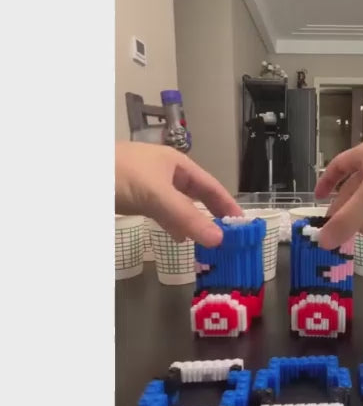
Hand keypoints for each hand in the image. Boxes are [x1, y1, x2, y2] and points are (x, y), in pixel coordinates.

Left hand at [115, 142, 241, 246]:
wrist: (78, 174)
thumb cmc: (120, 174)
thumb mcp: (157, 195)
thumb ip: (187, 218)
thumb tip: (219, 239)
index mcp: (177, 164)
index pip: (210, 186)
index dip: (227, 203)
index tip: (242, 223)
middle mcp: (166, 173)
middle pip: (196, 196)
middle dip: (211, 214)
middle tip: (227, 235)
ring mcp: (150, 185)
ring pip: (179, 206)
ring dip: (192, 223)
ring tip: (206, 241)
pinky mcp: (135, 197)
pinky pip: (162, 212)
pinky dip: (173, 224)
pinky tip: (177, 237)